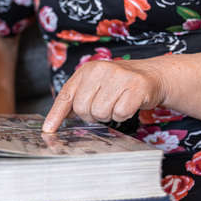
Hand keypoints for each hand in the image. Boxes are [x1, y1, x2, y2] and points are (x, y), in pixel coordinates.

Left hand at [43, 60, 166, 132]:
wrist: (152, 75)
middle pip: (82, 109)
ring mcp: (119, 77)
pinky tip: (128, 103)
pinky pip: (120, 113)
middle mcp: (100, 70)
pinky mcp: (136, 86)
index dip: (56, 115)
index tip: (48, 130)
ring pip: (100, 113)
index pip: (66, 96)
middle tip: (103, 106)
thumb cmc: (119, 84)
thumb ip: (77, 98)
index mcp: (86, 70)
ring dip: (109, 115)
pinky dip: (123, 115)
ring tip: (116, 103)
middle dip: (92, 115)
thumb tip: (56, 121)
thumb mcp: (95, 85)